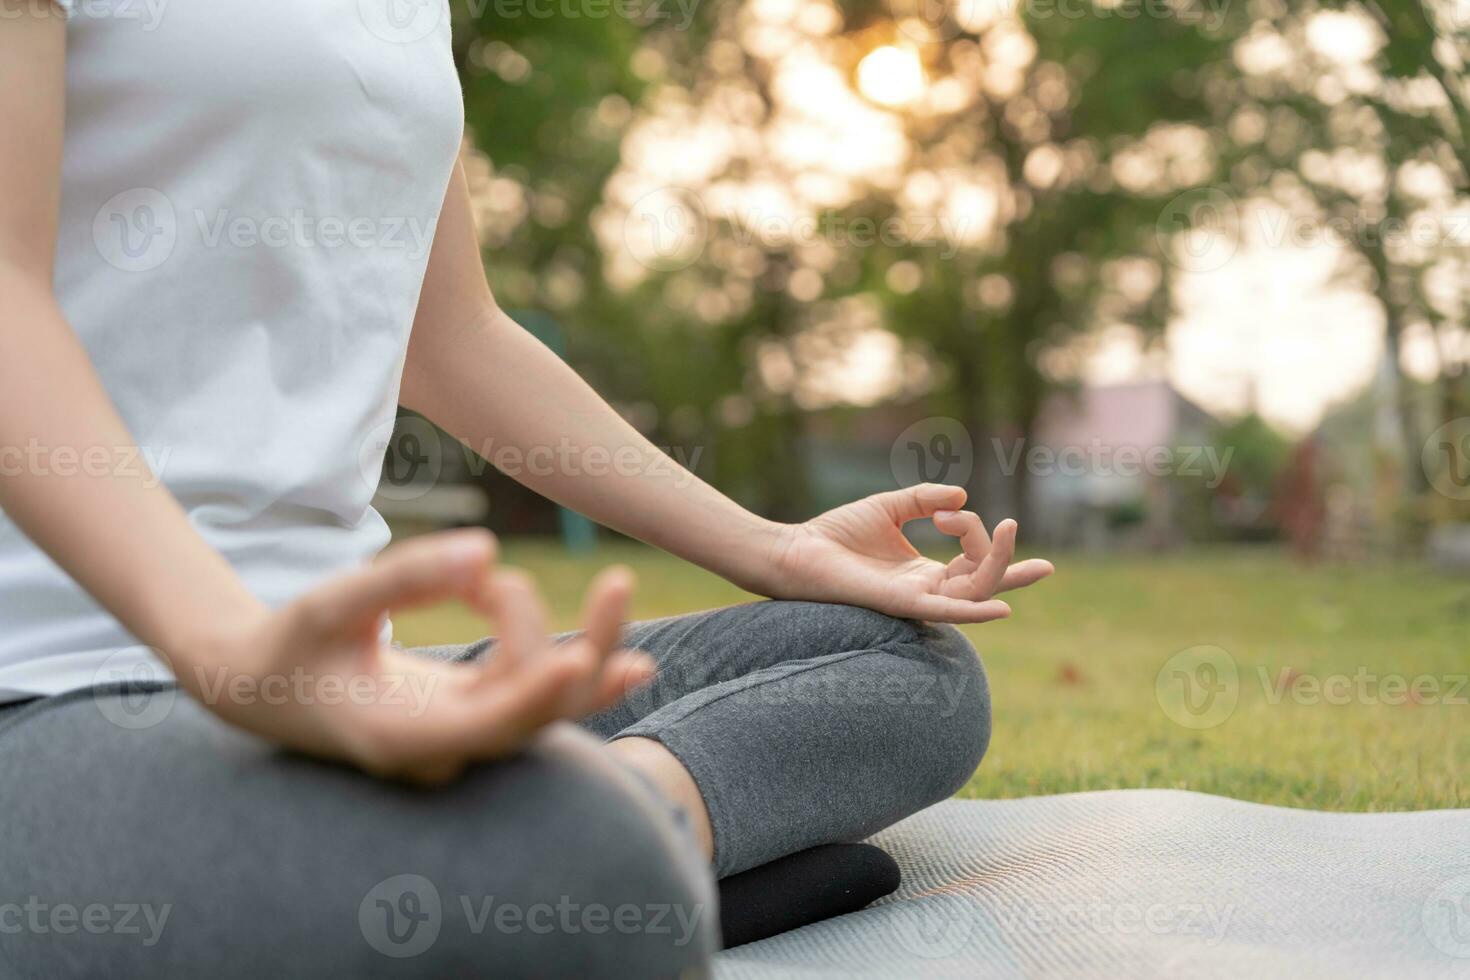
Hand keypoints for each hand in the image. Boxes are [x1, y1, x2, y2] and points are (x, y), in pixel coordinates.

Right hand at [182, 529, 652, 783]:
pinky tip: (635, 657)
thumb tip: (487, 547)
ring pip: (551, 708)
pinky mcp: (479, 716)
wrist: (268, 689)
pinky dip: (576, 662)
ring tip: (618, 586)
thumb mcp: (333, 602)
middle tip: (618, 581)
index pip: (483, 725)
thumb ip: (406, 578)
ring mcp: (466, 739)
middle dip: (585, 649)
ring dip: (587, 646)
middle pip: (538, 716)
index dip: (532, 696)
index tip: (577, 659)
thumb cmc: (294, 643)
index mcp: (398, 735)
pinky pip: (543, 698)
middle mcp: (443, 750)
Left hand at [765, 484, 1053, 623]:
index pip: (973, 558)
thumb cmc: (836, 534)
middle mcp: (926, 590)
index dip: (971, 528)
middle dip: (1007, 559)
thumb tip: (962, 497)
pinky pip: (944, 612)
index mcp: (925, 573)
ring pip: (973, 592)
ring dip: (996, 564)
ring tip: (1007, 531)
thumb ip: (924, 499)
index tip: (944, 510)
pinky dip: (974, 612)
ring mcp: (916, 599)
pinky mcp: (899, 603)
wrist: (796, 550)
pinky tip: (1002, 608)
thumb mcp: (889, 507)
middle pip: (983, 580)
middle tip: (1012, 524)